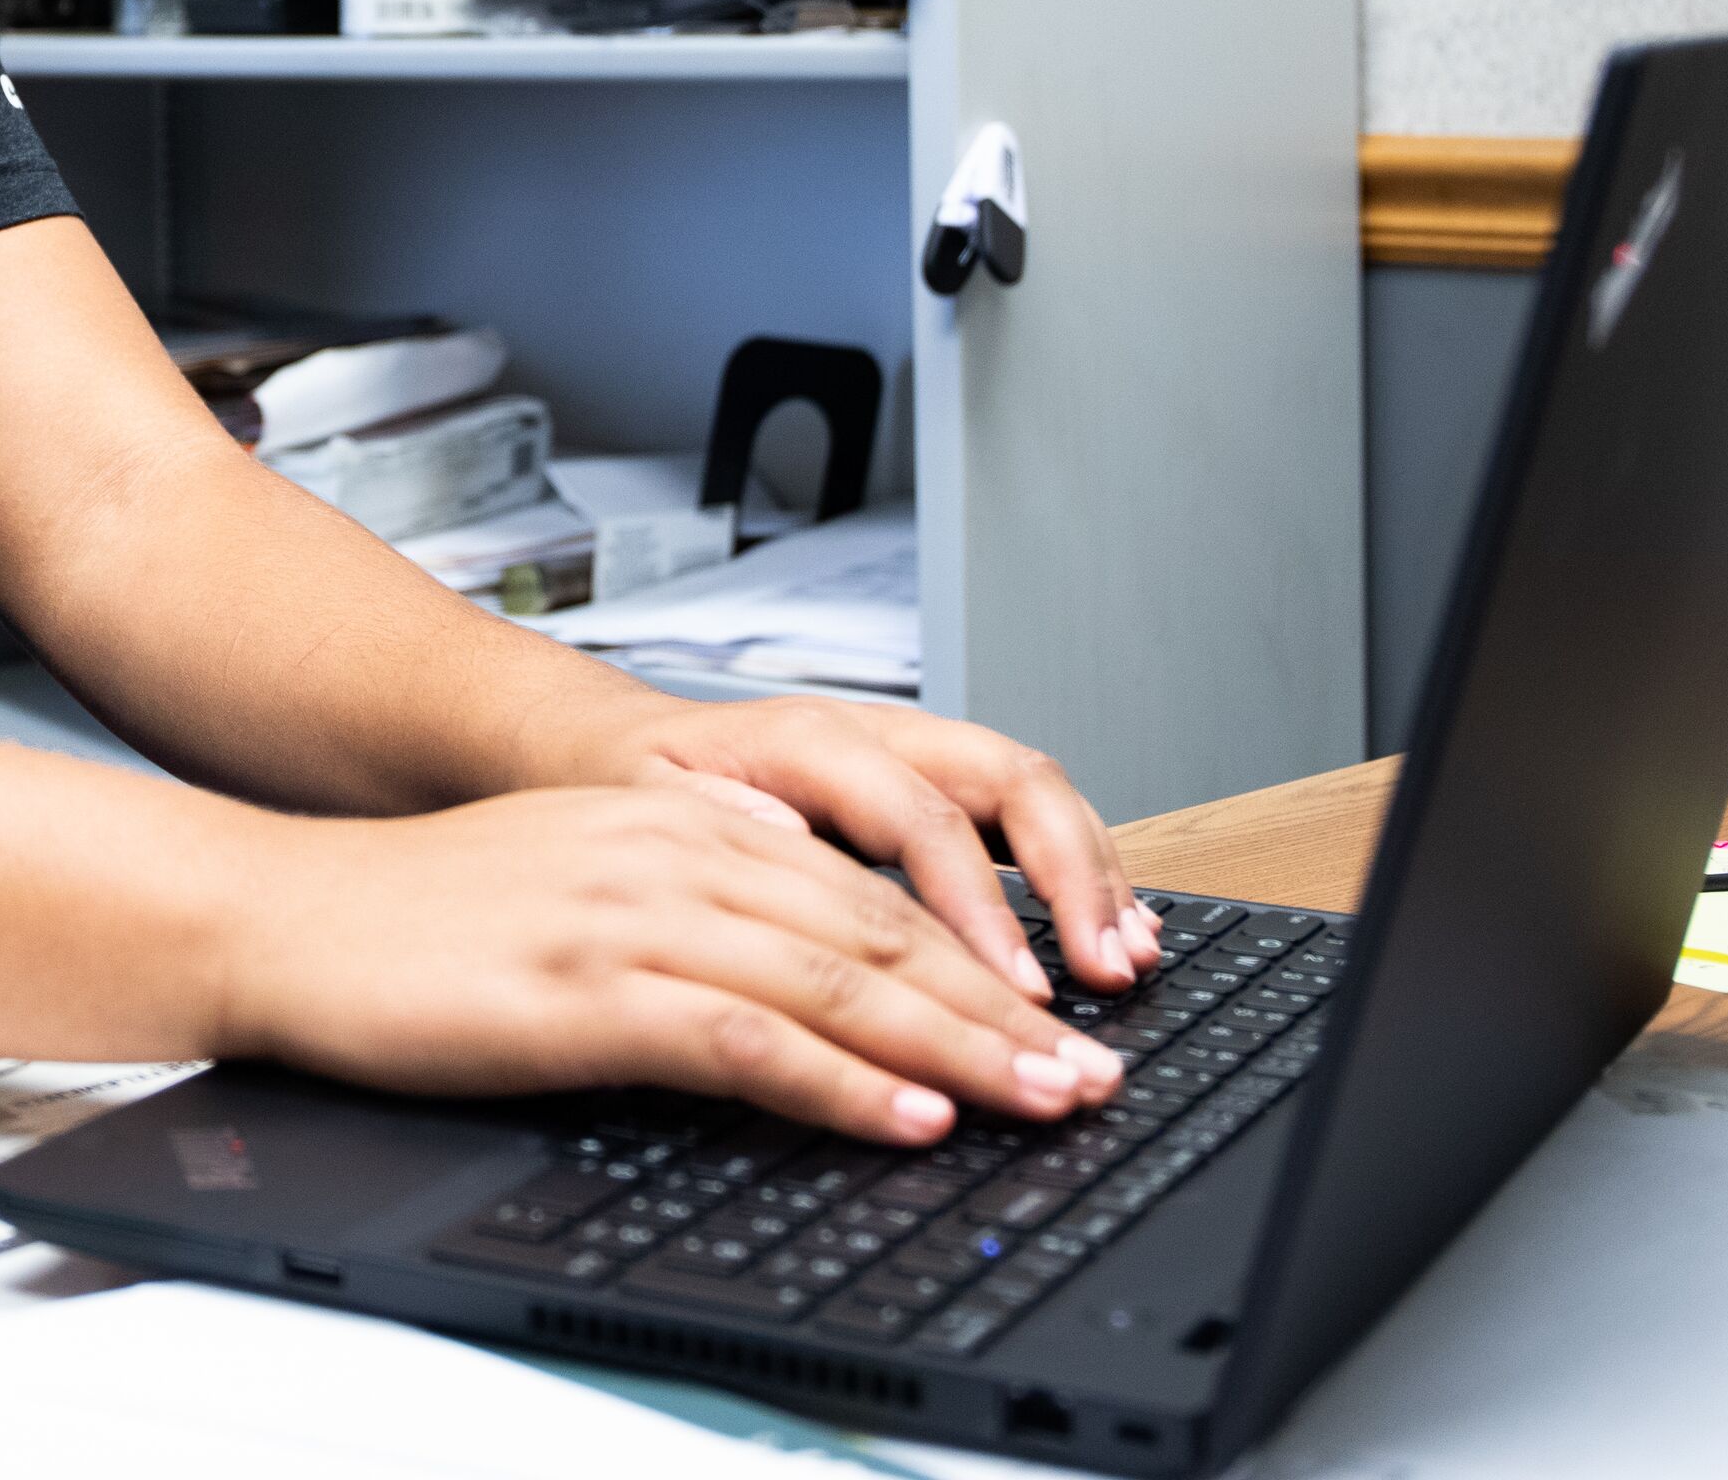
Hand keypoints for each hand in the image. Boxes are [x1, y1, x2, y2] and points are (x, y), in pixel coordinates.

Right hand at [211, 788, 1127, 1144]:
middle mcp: (676, 854)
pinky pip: (745, 1038)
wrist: (287, 914)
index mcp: (684, 825)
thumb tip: (798, 979)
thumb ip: (690, 910)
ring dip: (960, 1048)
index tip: (1057, 1026)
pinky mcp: (586, 990)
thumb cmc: (418, 922)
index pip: (869, 894)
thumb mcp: (580, 889)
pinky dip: (839, 1081)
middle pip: (881, 933)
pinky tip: (905, 1116)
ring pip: (838, 979)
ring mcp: (633, 918)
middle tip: (1093, 1076)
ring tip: (1045, 1101)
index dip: (980, 962)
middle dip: (1005, 1012)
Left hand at [583, 696, 1155, 1000]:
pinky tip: (1106, 937)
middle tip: (1105, 974)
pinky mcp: (924, 793)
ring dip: (1091, 875)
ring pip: (1032, 793)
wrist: (599, 747)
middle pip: (1008, 781)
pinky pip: (1020, 821)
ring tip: (1127, 960)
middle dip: (1073, 877)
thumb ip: (714, 823)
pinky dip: (1075, 876)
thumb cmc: (621, 785)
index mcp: (807, 739)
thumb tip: (791, 849)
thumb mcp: (638, 806)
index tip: (1013, 990)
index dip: (979, 907)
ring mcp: (908, 758)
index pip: (922, 818)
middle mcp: (874, 736)